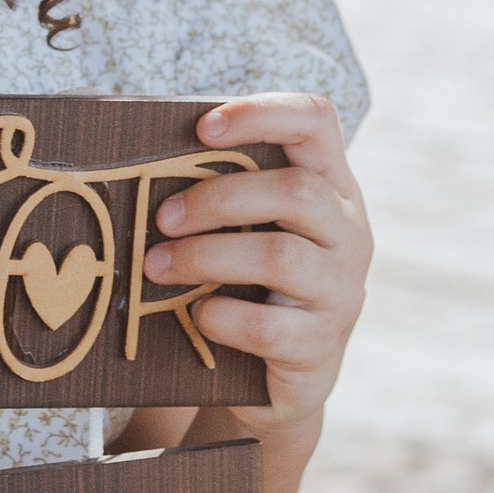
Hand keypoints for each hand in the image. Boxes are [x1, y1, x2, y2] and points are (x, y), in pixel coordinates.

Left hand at [142, 92, 371, 426]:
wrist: (274, 381)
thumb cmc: (250, 286)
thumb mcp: (248, 231)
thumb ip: (224, 195)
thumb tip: (143, 169)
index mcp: (331, 187)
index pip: (318, 122)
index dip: (263, 112)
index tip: (203, 127)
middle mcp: (349, 233)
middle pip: (296, 191)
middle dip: (217, 199)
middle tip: (162, 219)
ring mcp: (342, 292)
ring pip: (280, 256)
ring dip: (205, 256)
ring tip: (156, 265)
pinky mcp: (320, 347)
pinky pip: (268, 326)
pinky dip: (221, 316)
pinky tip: (198, 316)